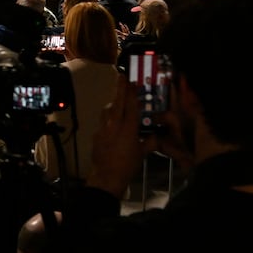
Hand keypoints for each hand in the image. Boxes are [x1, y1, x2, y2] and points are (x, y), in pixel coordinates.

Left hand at [86, 82, 153, 197]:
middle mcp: (114, 126)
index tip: (132, 83)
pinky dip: (108, 116)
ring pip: (107, 110)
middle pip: (117, 103)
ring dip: (113, 102)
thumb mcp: (142, 154)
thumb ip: (149, 143)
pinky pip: (102, 120)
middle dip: (120, 89)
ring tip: (118, 98)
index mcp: (128, 129)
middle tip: (121, 77)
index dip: (131, 94)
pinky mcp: (96, 135)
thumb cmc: (127, 166)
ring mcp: (103, 129)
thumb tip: (156, 138)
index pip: (130, 107)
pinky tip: (111, 118)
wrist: (106, 176)